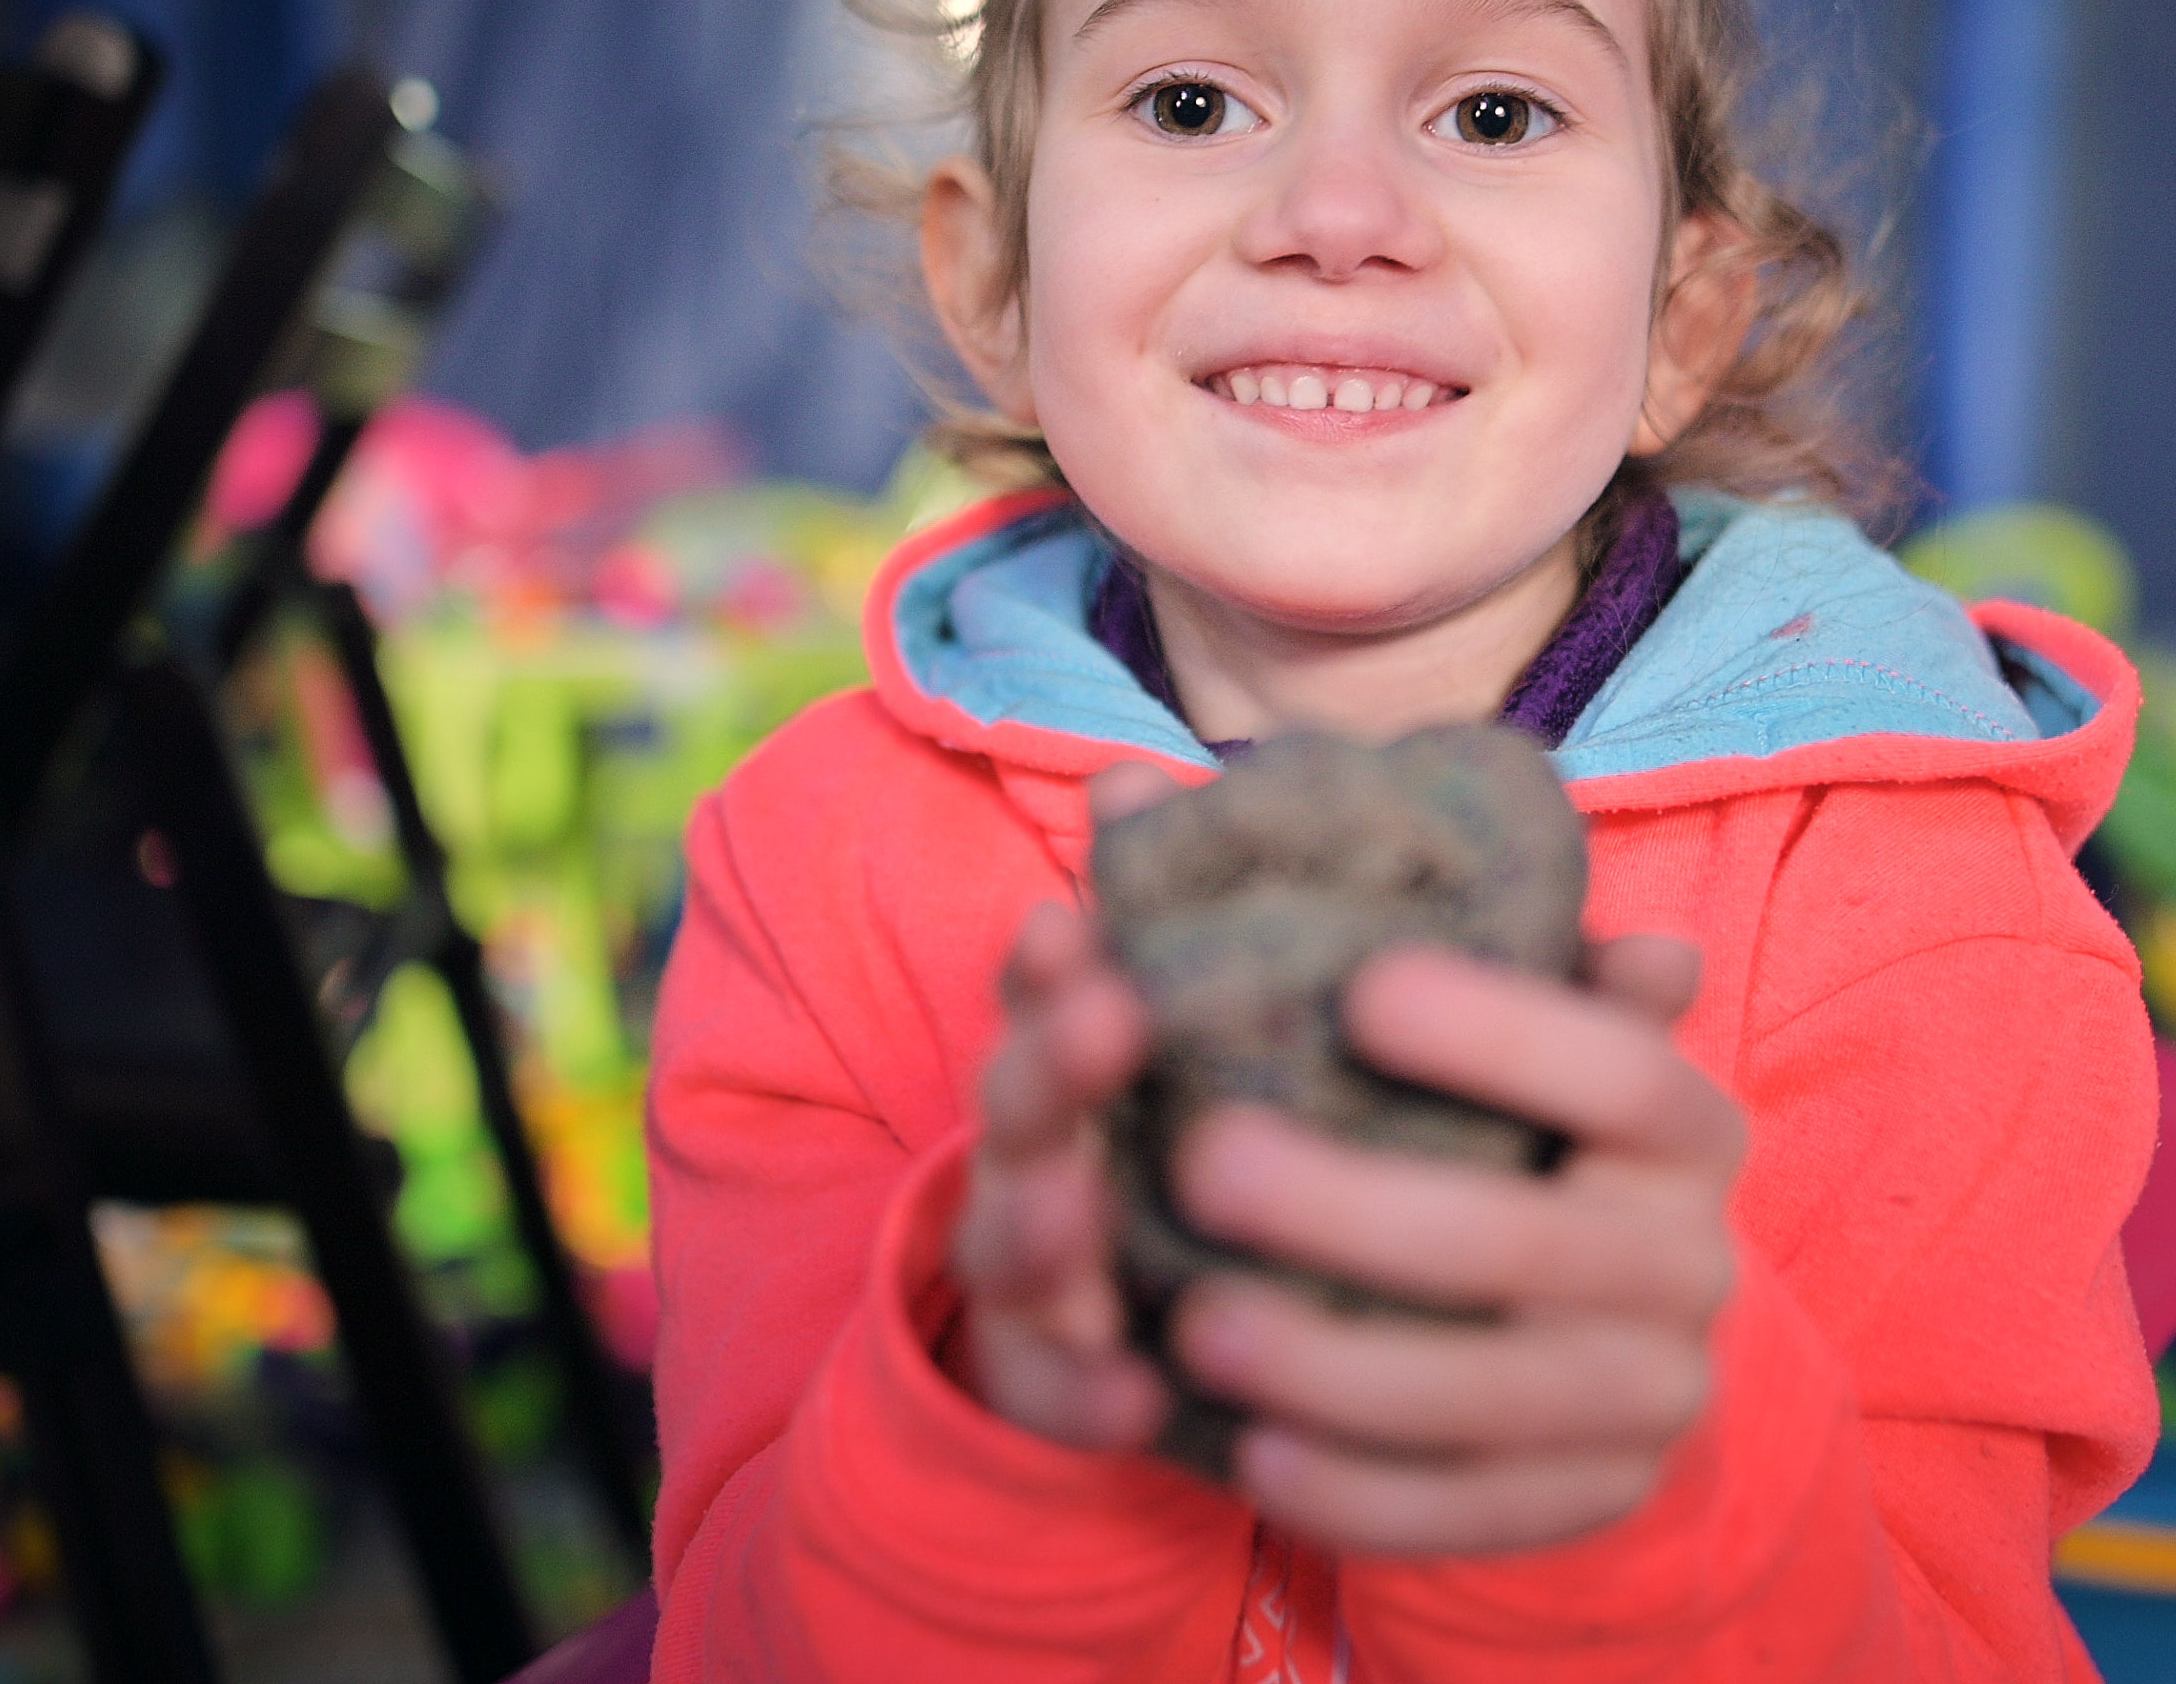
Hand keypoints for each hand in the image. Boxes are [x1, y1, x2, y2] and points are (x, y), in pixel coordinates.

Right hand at [947, 765, 1180, 1452]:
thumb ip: (1153, 910)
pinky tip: (1135, 1400)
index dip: (1051, 961)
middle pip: (1018, 1104)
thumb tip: (1132, 775)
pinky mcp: (1051, 1380)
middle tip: (1107, 1018)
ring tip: (1082, 1208)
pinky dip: (1088, 1396)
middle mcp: (1032, 1156)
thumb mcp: (1159, 1019)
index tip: (1077, 921)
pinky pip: (1060, 1395)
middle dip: (1052, 1062)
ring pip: (1015, 1242)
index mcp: (1064, 1059)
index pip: (1042, 994)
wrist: (1102, 1321)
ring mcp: (1031, 1271)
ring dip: (1043, 1221)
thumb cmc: (1159, 1131)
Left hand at [1167, 933, 1744, 1555]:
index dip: (1501, 1032)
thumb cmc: (1524, 1143)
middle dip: (1355, 1207)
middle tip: (1205, 1165)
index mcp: (1686, 1130)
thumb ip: (1476, 961)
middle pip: (1529, 1240)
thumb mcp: (1523, 1047)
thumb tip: (1449, 889)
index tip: (1361, 986)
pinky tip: (1251, 1453)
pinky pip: (1471, 1514)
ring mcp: (1650, 1397)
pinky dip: (1357, 1493)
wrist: (1619, 1337)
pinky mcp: (1594, 1501)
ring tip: (1197, 1325)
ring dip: (1336, 1365)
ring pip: (1492, 1396)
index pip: (1622, 1071)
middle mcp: (1693, 1264)